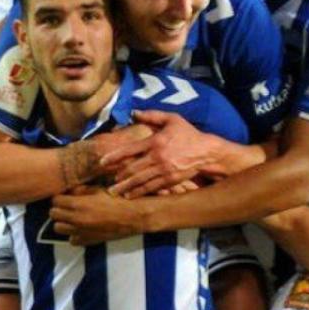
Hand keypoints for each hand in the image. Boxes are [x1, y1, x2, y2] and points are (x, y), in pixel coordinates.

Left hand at [50, 188, 145, 244]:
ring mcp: (80, 232)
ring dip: (63, 222)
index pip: (55, 200)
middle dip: (58, 209)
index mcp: (78, 204)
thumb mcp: (98, 189)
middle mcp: (76, 219)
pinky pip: (71, 240)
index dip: (59, 197)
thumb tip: (69, 191)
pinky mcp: (87, 241)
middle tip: (66, 206)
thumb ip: (80, 190)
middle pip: (53, 214)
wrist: (132, 217)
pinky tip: (81, 228)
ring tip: (71, 218)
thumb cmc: (116, 200)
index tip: (64, 197)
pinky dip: (74, 235)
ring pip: (58, 228)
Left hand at [103, 110, 221, 198]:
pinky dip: (139, 192)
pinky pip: (151, 188)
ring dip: (125, 187)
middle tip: (108, 182)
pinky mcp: (170, 180)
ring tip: (114, 193)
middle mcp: (158, 157)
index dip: (114, 157)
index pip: (130, 150)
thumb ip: (152, 115)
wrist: (206, 151)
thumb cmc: (187, 133)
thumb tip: (134, 113)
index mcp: (155, 141)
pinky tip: (130, 196)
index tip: (102, 162)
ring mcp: (164, 170)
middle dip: (118, 176)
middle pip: (132, 169)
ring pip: (140, 181)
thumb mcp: (172, 119)